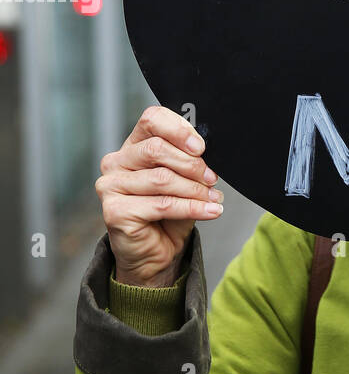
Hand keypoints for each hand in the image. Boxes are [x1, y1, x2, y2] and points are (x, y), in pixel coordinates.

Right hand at [97, 106, 223, 286]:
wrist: (156, 253)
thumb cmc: (169, 214)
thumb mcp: (185, 182)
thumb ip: (190, 163)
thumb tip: (207, 154)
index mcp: (133, 146)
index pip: (152, 120)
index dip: (178, 129)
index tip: (201, 147)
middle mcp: (116, 162)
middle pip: (156, 149)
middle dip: (192, 164)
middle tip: (212, 179)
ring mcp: (110, 186)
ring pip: (162, 179)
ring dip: (195, 190)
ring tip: (213, 198)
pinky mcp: (114, 211)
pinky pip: (162, 204)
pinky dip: (192, 208)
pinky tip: (210, 211)